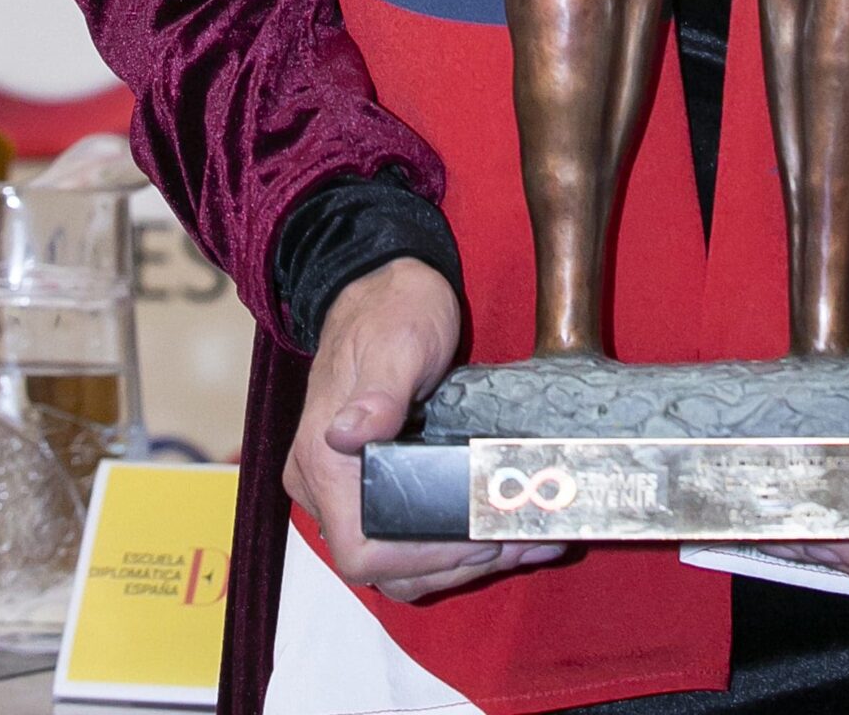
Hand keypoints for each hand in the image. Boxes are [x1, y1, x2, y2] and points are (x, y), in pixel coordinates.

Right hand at [283, 257, 565, 604]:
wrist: (382, 283)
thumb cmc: (390, 309)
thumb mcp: (397, 342)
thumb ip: (378, 393)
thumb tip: (347, 435)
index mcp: (322, 460)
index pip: (360, 549)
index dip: (419, 559)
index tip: (477, 539)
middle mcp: (326, 485)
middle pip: (387, 565)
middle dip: (457, 563)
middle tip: (522, 540)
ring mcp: (347, 489)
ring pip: (401, 560)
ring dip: (463, 560)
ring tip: (526, 540)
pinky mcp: (374, 483)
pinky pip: (409, 534)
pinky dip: (457, 542)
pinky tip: (505, 528)